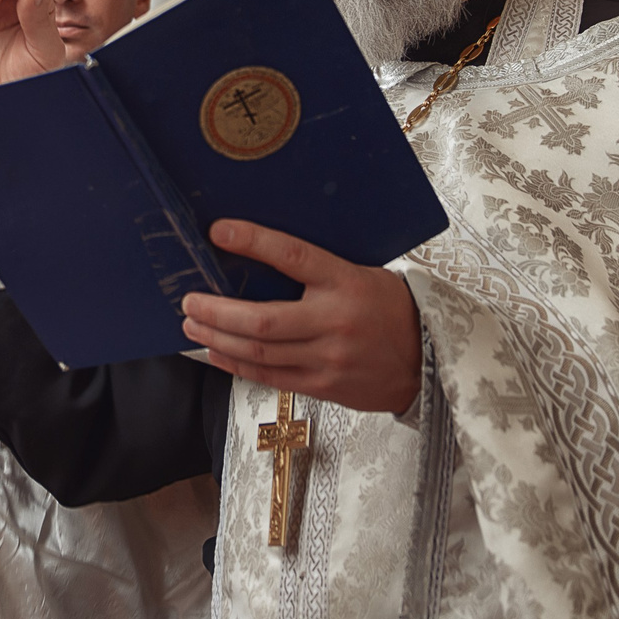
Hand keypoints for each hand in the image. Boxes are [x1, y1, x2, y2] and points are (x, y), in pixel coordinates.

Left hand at [178, 220, 420, 412]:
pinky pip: (270, 377)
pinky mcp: (324, 387)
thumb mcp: (362, 275)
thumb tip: (261, 257)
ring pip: (259, 352)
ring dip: (218, 339)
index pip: (294, 256)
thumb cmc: (390, 310)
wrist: (429, 361)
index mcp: (347, 282)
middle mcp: (335, 321)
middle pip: (263, 319)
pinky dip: (236, 364)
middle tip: (189, 300)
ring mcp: (328, 358)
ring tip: (192, 326)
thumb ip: (318, 272)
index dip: (254, 242)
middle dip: (216, 311)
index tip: (218, 231)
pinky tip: (215, 353)